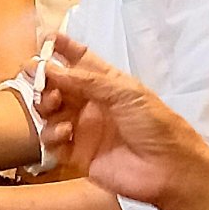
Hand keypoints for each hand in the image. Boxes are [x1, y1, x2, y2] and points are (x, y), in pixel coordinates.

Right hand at [38, 33, 208, 209]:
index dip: (62, 48)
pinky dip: (52, 134)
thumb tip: (50, 68)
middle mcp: (91, 103)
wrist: (169, 170)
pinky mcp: (76, 155)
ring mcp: (82, 129)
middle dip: (44, 79)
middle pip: (56, 85)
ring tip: (54, 104)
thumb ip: (87, 80)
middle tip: (39, 78)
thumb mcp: (125, 93)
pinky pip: (52, 141)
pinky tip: (66, 132)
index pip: (79, 59)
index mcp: (106, 84)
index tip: (45, 39)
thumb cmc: (155, 125)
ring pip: (49, 111)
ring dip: (45, 104)